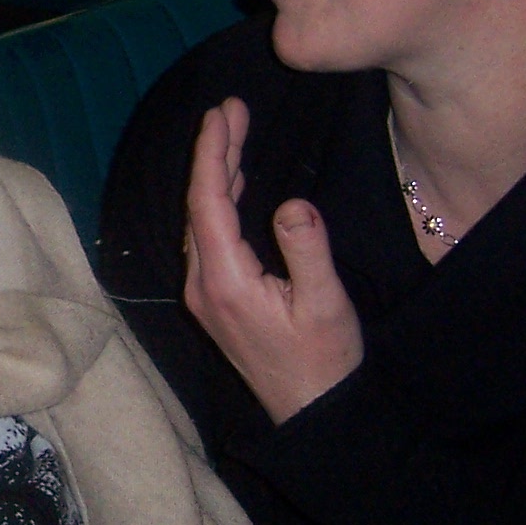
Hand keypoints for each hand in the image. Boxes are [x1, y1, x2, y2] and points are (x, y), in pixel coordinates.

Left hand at [183, 100, 363, 425]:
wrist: (313, 415)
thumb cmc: (326, 362)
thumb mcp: (326, 303)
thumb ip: (307, 250)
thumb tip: (292, 203)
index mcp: (225, 281)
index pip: (208, 202)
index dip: (213, 153)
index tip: (221, 112)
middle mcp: (203, 286)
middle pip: (199, 205)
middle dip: (213, 154)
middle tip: (231, 109)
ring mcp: (205, 296)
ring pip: (201, 222)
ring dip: (215, 176)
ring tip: (233, 133)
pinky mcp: (215, 302)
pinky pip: (208, 240)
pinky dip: (218, 204)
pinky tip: (235, 186)